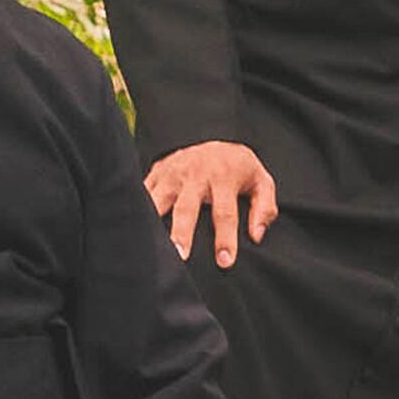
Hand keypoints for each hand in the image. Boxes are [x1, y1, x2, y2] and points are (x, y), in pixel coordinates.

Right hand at [146, 141, 279, 265]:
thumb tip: (256, 236)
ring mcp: (173, 173)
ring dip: (152, 223)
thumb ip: (264, 209)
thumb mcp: (261, 182)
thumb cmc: (239, 168)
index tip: (224, 262)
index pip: (224, 213)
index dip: (225, 239)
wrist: (215, 136)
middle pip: (186, 208)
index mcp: (223, 178)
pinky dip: (137, 210)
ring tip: (148, 246)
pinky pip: (143, 193)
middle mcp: (195, 174)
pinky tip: (133, 229)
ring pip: (158, 200)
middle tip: (179, 258)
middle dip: (182, 233)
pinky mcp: (157, 172)